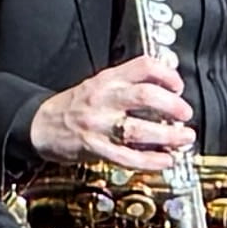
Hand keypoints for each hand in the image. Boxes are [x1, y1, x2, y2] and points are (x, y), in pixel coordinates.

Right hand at [27, 57, 194, 170]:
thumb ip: (129, 84)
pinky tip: (165, 160)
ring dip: (167, 136)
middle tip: (185, 114)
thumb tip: (167, 89)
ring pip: (138, 129)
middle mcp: (104, 99)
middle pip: (145, 96)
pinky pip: (127, 157)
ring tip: (183, 138)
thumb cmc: (75, 105)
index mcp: (108, 79)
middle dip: (172, 106)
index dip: (167, 74)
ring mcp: (99, 125)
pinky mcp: (95, 148)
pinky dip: (150, 161)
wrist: (41, 124)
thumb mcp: (100, 84)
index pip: (143, 66)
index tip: (178, 86)